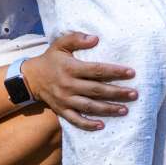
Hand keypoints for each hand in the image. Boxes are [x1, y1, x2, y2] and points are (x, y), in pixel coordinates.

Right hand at [23, 32, 137, 131]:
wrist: (31, 78)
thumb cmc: (51, 59)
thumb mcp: (60, 44)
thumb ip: (76, 39)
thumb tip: (95, 39)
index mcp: (70, 68)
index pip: (96, 70)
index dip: (114, 72)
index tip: (131, 73)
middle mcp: (68, 85)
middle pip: (97, 90)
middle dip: (117, 92)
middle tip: (134, 94)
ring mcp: (65, 100)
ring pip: (90, 106)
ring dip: (108, 109)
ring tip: (124, 110)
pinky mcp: (61, 110)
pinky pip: (76, 120)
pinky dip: (88, 124)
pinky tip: (102, 125)